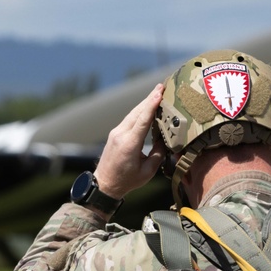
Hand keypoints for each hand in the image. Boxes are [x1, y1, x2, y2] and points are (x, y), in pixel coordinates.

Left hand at [93, 84, 165, 200]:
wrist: (104, 184)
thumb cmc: (127, 181)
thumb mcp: (147, 171)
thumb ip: (158, 154)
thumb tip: (165, 140)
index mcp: (129, 144)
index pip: (142, 120)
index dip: (151, 105)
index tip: (159, 93)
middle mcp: (121, 135)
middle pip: (137, 112)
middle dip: (150, 98)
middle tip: (162, 86)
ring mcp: (116, 133)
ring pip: (133, 113)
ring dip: (145, 103)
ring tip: (157, 92)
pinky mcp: (115, 133)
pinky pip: (129, 119)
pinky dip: (140, 111)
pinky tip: (147, 106)